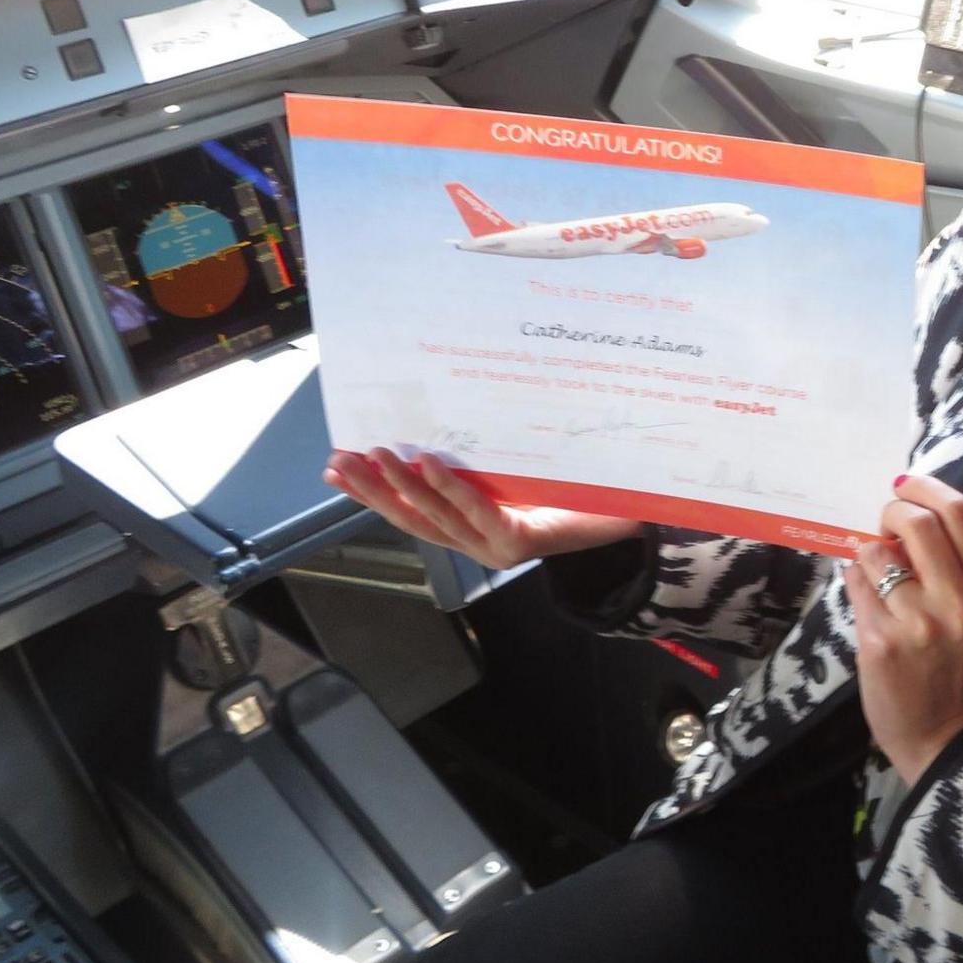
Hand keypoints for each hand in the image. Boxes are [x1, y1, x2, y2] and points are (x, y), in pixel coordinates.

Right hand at [323, 448, 643, 569]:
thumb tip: (441, 417)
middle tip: (339, 460)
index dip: (369, 492)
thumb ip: (483, 458)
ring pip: (436, 516)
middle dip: (371, 488)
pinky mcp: (519, 540)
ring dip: (401, 485)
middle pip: (411, 516)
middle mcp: (476, 542)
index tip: (335, 467)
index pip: (408, 511)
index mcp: (470, 527)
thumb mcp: (518, 469)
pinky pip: (476, 510)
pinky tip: (428, 462)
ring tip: (376, 454)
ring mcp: (494, 545)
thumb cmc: (575, 490)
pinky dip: (450, 488)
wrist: (627, 514)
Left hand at [841, 474, 962, 786]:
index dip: (926, 488)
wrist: (942, 737)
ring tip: (878, 577)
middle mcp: (958, 601)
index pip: (961, 513)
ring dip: (869, 555)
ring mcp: (917, 622)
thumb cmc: (956, 667)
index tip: (906, 485)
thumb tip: (905, 513)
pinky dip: (855, 582)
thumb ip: (950, 565)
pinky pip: (855, 586)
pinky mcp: (880, 641)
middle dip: (891, 512)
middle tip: (884, 523)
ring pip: (876, 553)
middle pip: (916, 522)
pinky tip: (867, 601)